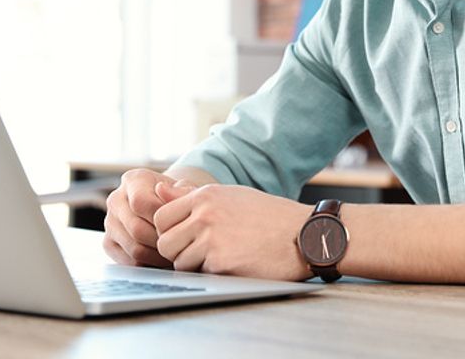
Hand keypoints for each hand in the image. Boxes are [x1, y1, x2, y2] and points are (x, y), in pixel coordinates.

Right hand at [103, 168, 183, 266]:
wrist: (166, 206)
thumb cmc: (176, 199)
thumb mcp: (184, 190)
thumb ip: (183, 191)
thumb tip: (169, 192)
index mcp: (133, 180)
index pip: (140, 202)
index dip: (162, 218)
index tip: (179, 224)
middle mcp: (116, 199)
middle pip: (136, 229)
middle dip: (162, 240)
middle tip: (179, 245)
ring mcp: (110, 222)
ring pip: (133, 248)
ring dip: (158, 255)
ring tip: (174, 252)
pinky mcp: (108, 243)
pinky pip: (128, 262)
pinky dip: (148, 264)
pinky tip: (162, 258)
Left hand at [153, 183, 311, 280]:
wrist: (305, 235)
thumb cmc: (269, 216)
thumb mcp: (231, 196)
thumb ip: (192, 196)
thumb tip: (159, 188)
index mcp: (206, 196)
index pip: (160, 216)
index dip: (170, 231)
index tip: (187, 237)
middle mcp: (205, 214)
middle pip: (164, 242)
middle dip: (178, 252)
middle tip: (202, 252)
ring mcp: (212, 239)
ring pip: (179, 262)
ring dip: (195, 266)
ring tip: (223, 257)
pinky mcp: (221, 263)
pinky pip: (200, 275)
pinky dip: (212, 274)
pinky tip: (234, 264)